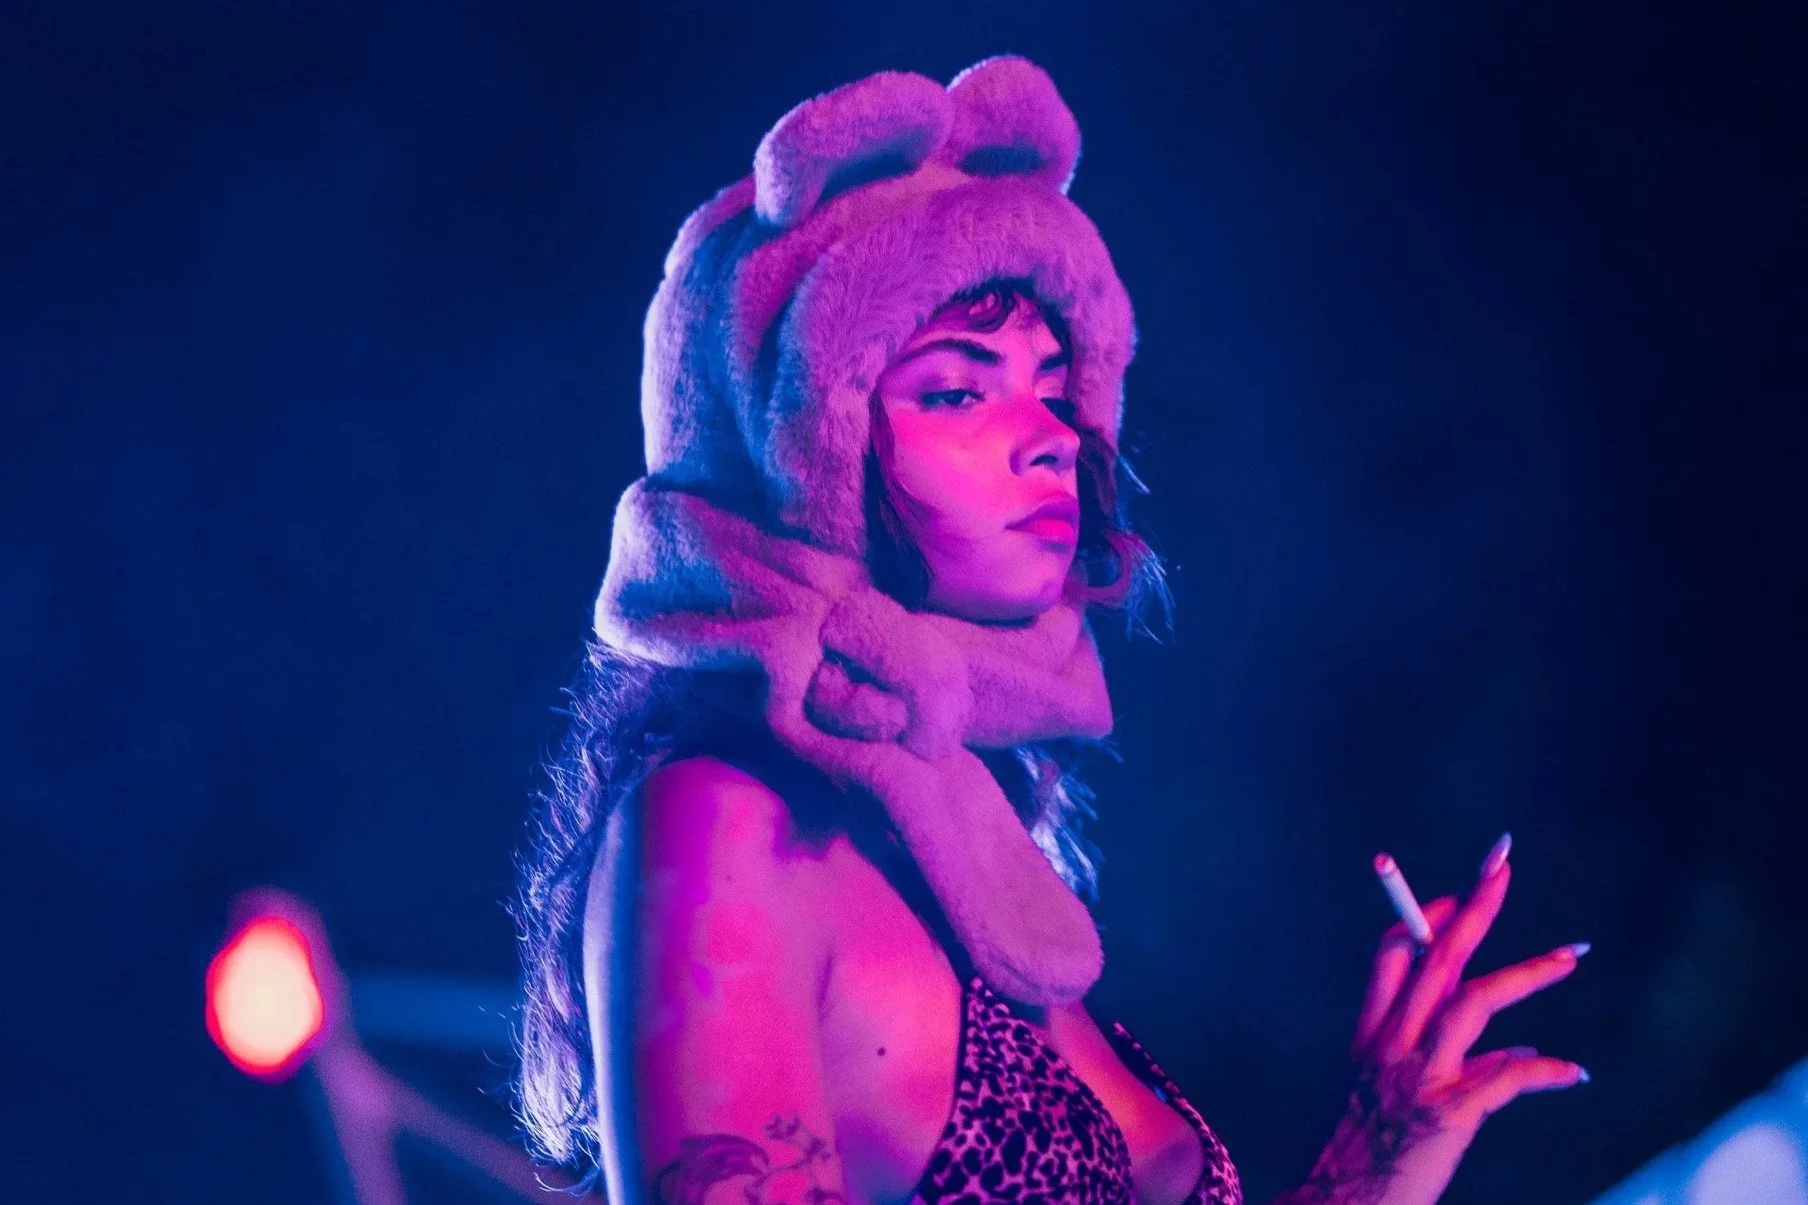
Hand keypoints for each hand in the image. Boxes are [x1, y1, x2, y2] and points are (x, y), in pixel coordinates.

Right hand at [1284, 839, 1587, 1204]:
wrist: (1351, 1199)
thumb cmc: (1376, 1151)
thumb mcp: (1387, 1092)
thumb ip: (1442, 1062)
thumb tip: (1514, 1050)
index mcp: (1373, 1034)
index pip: (1393, 951)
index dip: (1426, 913)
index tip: (1466, 892)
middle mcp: (1392, 1044)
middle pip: (1435, 956)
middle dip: (1474, 906)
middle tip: (1503, 865)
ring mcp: (1419, 1075)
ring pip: (1473, 1001)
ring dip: (1527, 973)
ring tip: (1571, 957)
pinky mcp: (1448, 1112)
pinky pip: (1506, 1076)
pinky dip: (1545, 1070)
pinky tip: (1573, 1072)